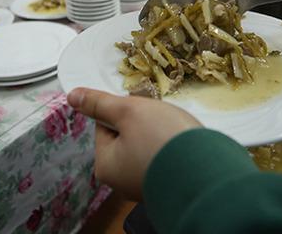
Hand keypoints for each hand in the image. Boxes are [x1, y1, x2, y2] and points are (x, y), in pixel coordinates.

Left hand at [67, 88, 200, 199]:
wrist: (208, 172)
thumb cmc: (164, 141)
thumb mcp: (128, 111)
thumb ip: (100, 103)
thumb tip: (73, 96)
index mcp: (106, 165)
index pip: (105, 125)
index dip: (123, 110)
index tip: (140, 108)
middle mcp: (122, 181)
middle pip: (126, 137)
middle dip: (144, 123)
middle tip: (160, 119)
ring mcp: (146, 184)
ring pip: (147, 146)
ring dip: (160, 134)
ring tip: (174, 131)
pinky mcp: (167, 184)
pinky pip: (164, 158)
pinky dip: (172, 148)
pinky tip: (182, 144)